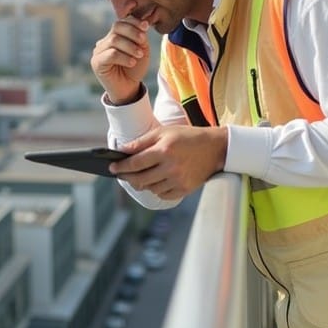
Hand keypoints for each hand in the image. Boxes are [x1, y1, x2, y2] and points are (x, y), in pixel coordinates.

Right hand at [91, 18, 151, 103]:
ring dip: (130, 46)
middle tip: (143, 42)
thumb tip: (142, 24)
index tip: (146, 27)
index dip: (133, 22)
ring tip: (139, 55)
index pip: (121, 22)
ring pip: (114, 40)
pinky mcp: (96, 62)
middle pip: (116, 27)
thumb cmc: (135, 68)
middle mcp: (104, 41)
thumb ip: (140, 37)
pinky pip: (110, 54)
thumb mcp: (141, 50)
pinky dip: (124, 57)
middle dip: (133, 32)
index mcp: (114, 36)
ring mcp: (98, 51)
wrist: (128, 88)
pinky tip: (132, 63)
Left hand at [110, 125, 226, 201]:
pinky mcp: (185, 189)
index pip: (135, 163)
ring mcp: (179, 180)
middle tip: (122, 175)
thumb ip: (142, 142)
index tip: (112, 168)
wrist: (215, 148)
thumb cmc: (187, 137)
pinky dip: (156, 190)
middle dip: (127, 177)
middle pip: (140, 179)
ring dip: (142, 183)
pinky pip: (163, 195)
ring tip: (141, 175)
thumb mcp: (164, 132)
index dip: (121, 167)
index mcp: (164, 151)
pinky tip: (156, 181)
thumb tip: (122, 151)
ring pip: (150, 188)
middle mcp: (171, 168)